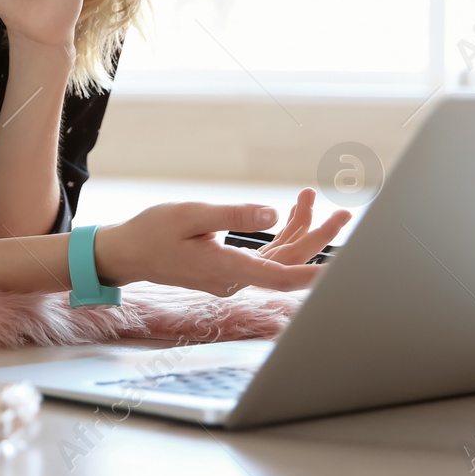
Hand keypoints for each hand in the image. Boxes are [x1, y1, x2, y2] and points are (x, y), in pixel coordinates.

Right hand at [94, 194, 349, 297]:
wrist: (129, 253)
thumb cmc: (154, 231)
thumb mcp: (192, 215)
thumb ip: (234, 215)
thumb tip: (273, 214)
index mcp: (227, 268)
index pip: (281, 276)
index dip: (314, 275)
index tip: (341, 270)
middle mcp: (235, 278)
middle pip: (289, 263)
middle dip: (318, 237)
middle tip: (344, 212)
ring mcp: (234, 276)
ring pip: (279, 256)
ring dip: (299, 229)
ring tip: (310, 197)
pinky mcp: (230, 268)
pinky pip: (265, 255)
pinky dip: (280, 233)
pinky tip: (288, 213)